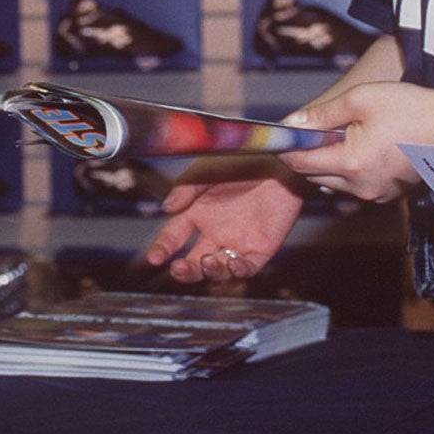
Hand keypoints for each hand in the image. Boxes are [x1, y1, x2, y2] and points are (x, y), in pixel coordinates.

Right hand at [143, 174, 303, 283]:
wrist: (280, 162)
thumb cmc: (242, 161)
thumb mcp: (207, 172)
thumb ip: (186, 190)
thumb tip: (166, 208)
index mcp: (198, 214)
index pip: (173, 237)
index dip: (162, 248)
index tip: (154, 258)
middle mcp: (215, 232)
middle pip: (194, 262)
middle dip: (185, 270)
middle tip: (179, 269)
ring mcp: (238, 242)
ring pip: (218, 270)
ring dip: (210, 271)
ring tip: (208, 262)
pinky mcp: (261, 249)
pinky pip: (246, 268)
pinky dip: (238, 271)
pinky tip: (233, 264)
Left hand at [279, 82, 433, 201]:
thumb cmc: (409, 108)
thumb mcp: (360, 100)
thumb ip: (321, 115)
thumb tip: (290, 123)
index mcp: (350, 163)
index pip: (299, 162)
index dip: (286, 147)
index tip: (282, 133)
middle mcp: (360, 186)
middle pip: (313, 175)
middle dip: (307, 154)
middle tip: (313, 129)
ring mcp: (375, 194)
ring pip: (333, 182)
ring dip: (328, 163)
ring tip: (342, 136)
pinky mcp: (388, 195)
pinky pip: (355, 186)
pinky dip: (349, 171)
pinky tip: (361, 148)